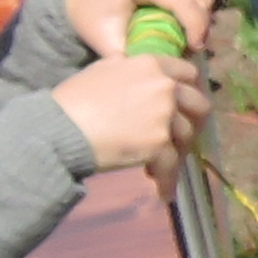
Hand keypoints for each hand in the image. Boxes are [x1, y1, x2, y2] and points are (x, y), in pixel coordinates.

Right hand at [51, 53, 209, 179]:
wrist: (59, 129)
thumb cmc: (72, 100)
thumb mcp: (103, 70)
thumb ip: (129, 69)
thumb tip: (138, 72)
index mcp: (151, 65)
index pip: (188, 72)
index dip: (191, 89)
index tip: (187, 104)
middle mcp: (164, 86)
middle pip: (199, 104)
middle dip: (193, 122)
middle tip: (182, 136)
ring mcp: (164, 115)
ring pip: (187, 136)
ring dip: (178, 153)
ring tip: (161, 165)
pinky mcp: (158, 142)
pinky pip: (171, 163)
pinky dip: (168, 179)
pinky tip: (163, 192)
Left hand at [62, 0, 214, 59]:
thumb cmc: (92, 18)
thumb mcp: (106, 40)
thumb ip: (133, 55)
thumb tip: (162, 69)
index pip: (183, 0)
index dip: (196, 26)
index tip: (196, 49)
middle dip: (202, 22)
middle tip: (194, 46)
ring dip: (204, 12)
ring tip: (191, 32)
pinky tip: (190, 16)